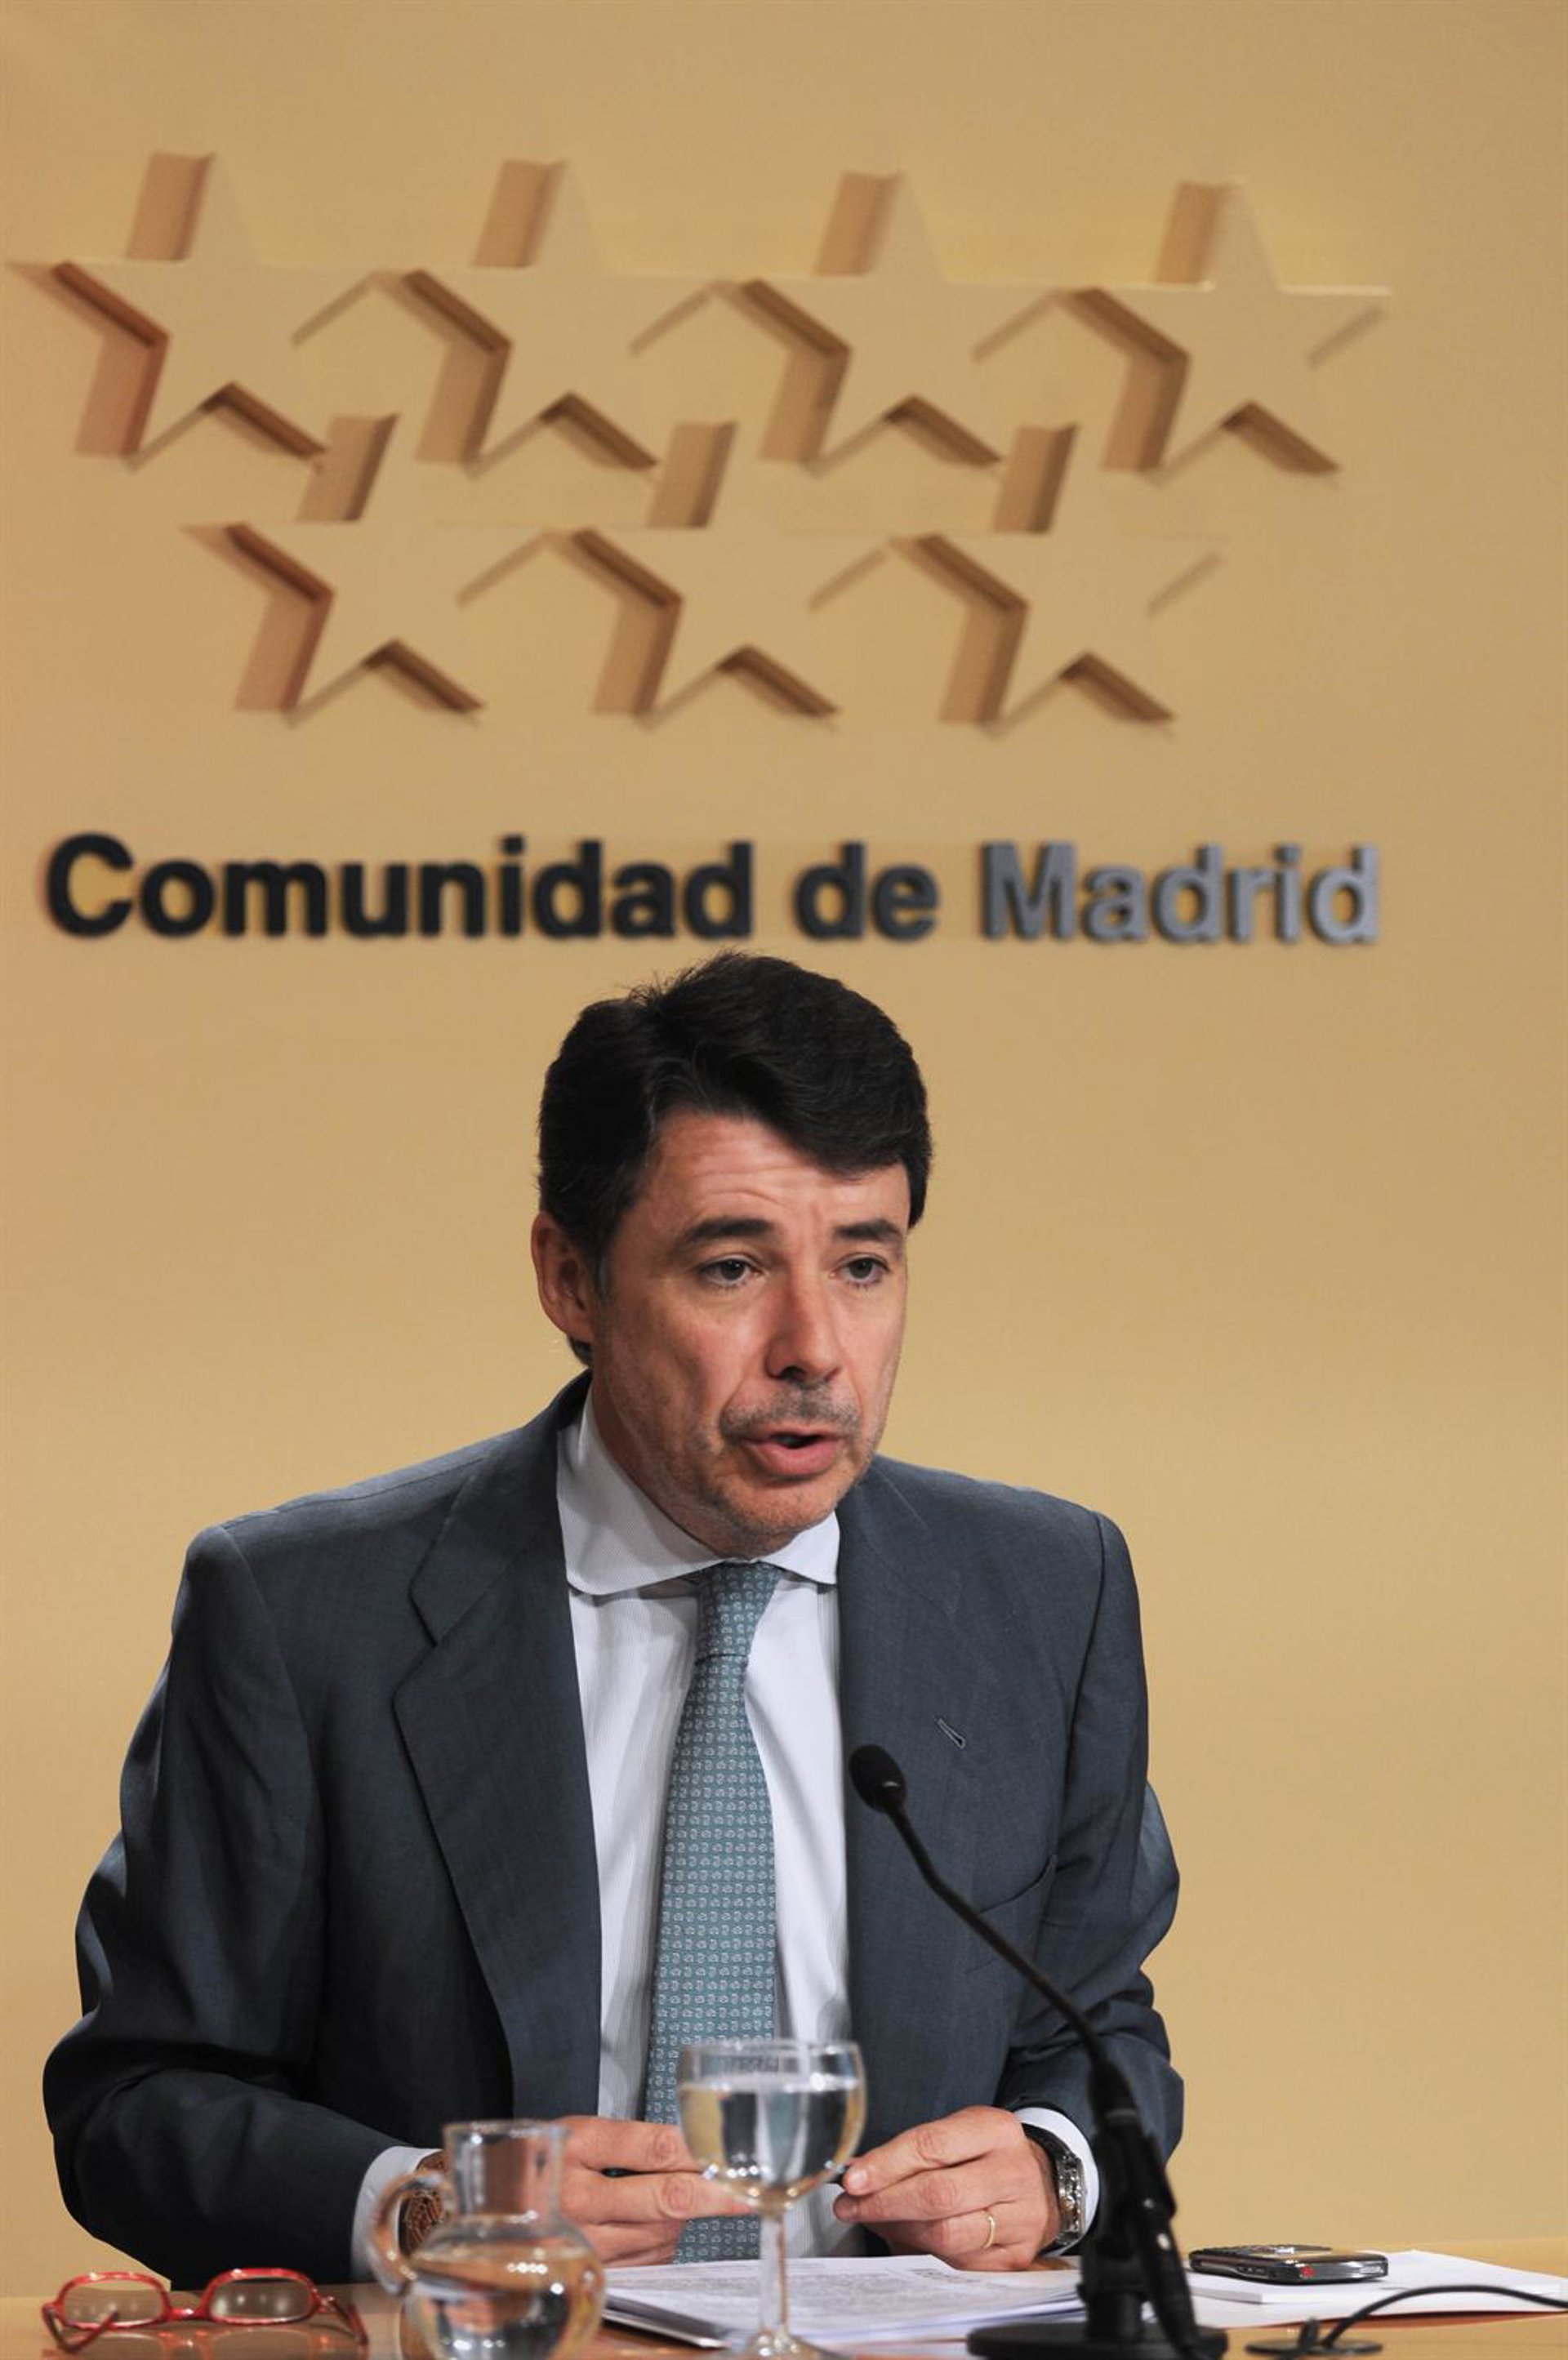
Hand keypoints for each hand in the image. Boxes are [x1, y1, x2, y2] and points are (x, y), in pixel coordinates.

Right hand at [558, 2115, 751, 2263]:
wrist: (491, 2211)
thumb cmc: (543, 2164)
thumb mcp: (577, 2133)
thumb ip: (631, 2141)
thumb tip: (695, 2150)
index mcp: (577, 2146)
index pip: (655, 2147)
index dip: (701, 2151)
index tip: (731, 2155)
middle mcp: (579, 2198)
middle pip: (667, 2198)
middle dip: (714, 2195)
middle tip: (747, 2194)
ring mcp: (584, 2242)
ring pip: (662, 2231)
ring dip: (683, 2216)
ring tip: (674, 2196)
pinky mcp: (590, 2272)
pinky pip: (647, 2258)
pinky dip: (662, 2241)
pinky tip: (651, 2224)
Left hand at [832, 2105, 1057, 2270]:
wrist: (1039, 2184)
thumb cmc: (984, 2156)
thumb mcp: (956, 2135)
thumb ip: (910, 2152)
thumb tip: (858, 2174)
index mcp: (995, 2130)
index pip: (931, 2145)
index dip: (886, 2165)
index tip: (853, 2179)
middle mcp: (1013, 2173)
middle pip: (939, 2195)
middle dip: (885, 2203)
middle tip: (850, 2206)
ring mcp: (1020, 2219)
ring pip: (947, 2235)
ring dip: (899, 2231)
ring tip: (875, 2221)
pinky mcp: (1016, 2257)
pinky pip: (958, 2263)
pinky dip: (923, 2253)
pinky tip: (906, 2238)